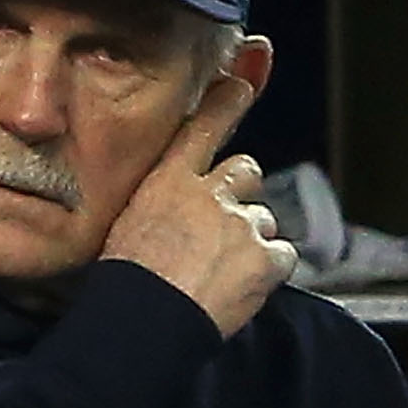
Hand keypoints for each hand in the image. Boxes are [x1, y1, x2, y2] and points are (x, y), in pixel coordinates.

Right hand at [98, 71, 297, 336]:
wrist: (144, 323)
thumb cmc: (124, 284)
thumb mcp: (126, 225)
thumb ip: (159, 205)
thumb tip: (176, 212)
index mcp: (168, 181)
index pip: (202, 127)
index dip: (225, 102)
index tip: (240, 84)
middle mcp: (210, 193)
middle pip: (246, 172)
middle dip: (240, 195)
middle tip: (222, 232)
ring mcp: (242, 224)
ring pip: (262, 219)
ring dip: (250, 240)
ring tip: (221, 272)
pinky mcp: (265, 257)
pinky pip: (282, 254)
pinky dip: (269, 270)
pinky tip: (243, 288)